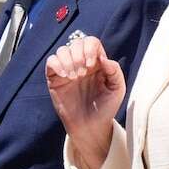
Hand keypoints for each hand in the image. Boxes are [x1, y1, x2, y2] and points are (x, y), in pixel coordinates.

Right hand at [45, 35, 124, 168]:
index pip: (91, 42)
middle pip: (76, 43)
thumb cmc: (106, 108)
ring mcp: (67, 70)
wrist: (90, 126)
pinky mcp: (55, 79)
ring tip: (74, 77)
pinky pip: (51, 62)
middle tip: (82, 73)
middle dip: (78, 55)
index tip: (91, 66)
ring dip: (68, 61)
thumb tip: (102, 58)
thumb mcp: (117, 89)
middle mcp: (81, 63)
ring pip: (62, 50)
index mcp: (97, 62)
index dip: (90, 49)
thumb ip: (114, 71)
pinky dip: (56, 65)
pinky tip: (65, 77)